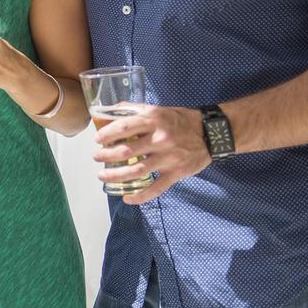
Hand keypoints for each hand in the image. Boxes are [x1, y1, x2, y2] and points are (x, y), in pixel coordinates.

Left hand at [93, 105, 209, 203]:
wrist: (211, 133)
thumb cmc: (180, 119)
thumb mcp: (158, 109)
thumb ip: (134, 110)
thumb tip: (110, 110)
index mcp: (154, 120)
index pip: (124, 127)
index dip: (107, 134)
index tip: (97, 139)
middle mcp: (160, 139)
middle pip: (127, 151)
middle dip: (106, 156)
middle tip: (96, 157)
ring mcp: (168, 158)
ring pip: (137, 171)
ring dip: (116, 175)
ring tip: (102, 176)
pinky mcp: (176, 173)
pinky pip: (156, 188)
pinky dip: (140, 196)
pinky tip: (127, 198)